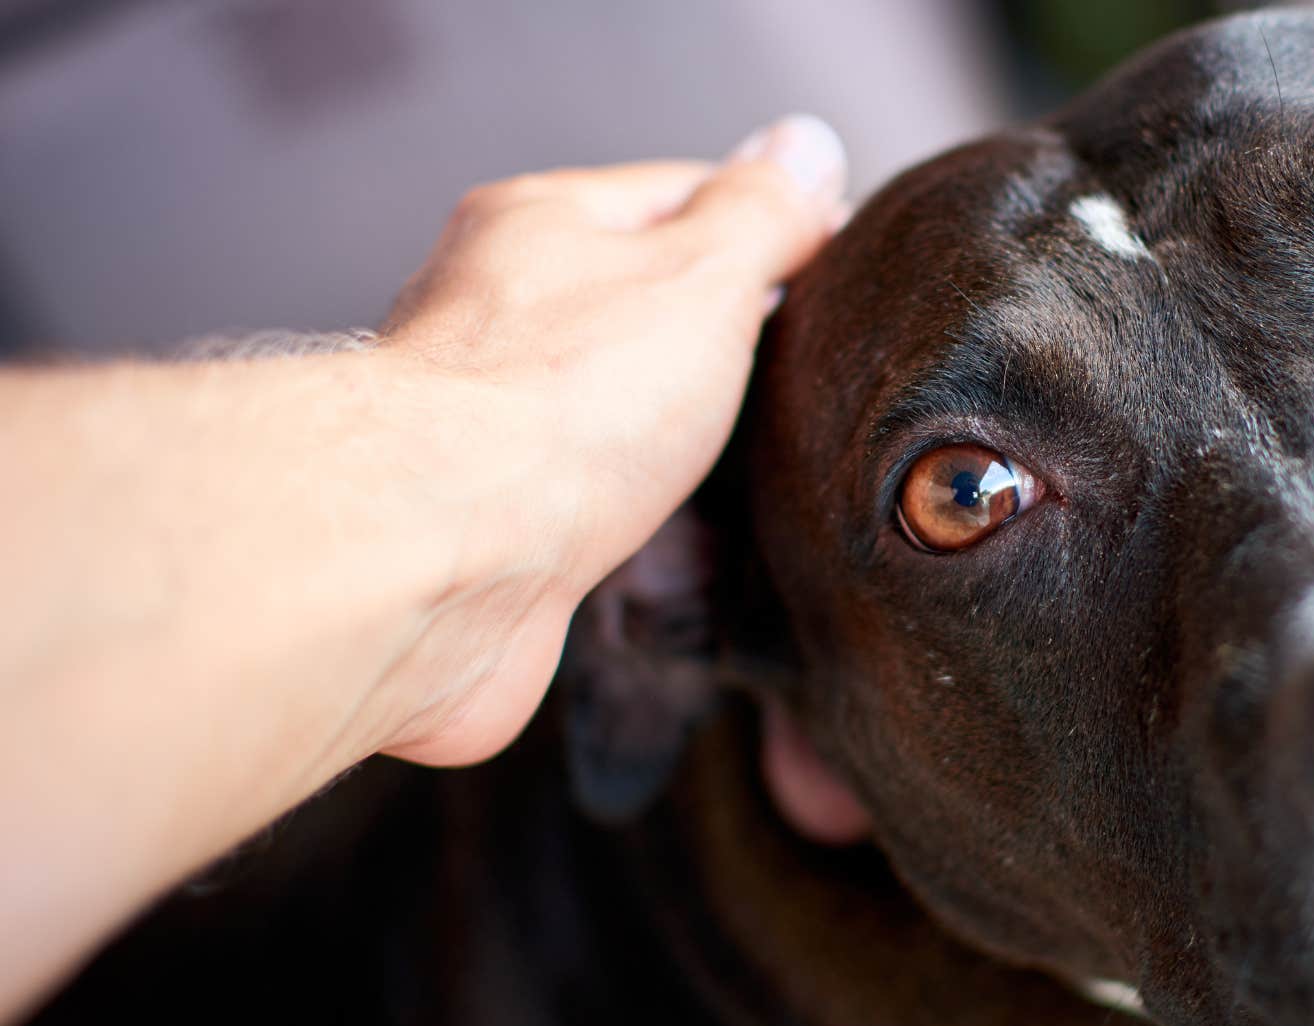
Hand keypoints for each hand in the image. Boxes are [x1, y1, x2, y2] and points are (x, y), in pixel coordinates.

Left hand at [370, 115, 846, 765]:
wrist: (440, 556)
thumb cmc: (559, 402)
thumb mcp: (700, 275)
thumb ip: (759, 215)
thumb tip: (805, 147)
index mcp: (541, 225)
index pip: (681, 194)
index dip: (768, 224)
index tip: (839, 263)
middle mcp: (498, 311)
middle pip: (641, 303)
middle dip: (726, 339)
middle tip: (809, 371)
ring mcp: (487, 419)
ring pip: (613, 409)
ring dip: (680, 439)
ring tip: (760, 464)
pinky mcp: (489, 516)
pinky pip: (589, 498)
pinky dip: (641, 516)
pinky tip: (686, 540)